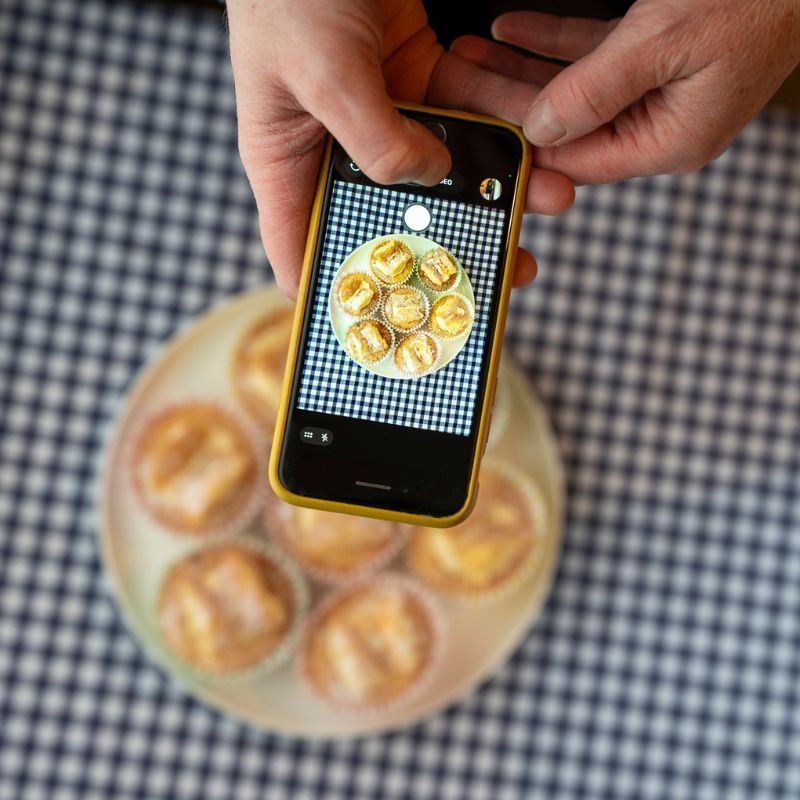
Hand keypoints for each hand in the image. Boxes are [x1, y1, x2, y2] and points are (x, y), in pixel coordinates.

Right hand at [227, 0, 574, 296]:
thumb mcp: (322, 71)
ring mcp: (377, 114)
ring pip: (443, 167)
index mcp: (289, 163)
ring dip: (498, 180)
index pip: (304, 251)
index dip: (338, 296)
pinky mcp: (412, 78)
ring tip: (552, 193)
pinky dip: (501, 119)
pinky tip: (541, 134)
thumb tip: (430, 179)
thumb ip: (375, 137)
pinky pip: (464, 109)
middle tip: (506, 264)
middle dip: (453, 239)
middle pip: (393, 218)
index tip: (388, 329)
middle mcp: (335, 148)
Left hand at [449, 1, 799, 183]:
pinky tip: (511, 31)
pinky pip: (593, 58)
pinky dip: (553, 42)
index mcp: (669, 141)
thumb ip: (594, 92)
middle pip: (568, 125)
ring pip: (574, 89)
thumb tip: (541, 130)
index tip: (480, 132)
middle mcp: (662, 125)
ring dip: (522, 68)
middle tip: (461, 82)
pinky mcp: (658, 58)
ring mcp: (660, 93)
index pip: (578, 160)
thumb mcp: (662, 43)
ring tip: (471, 52)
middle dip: (512, 101)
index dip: (525, 147)